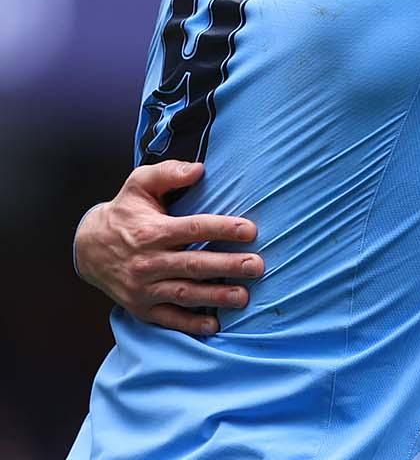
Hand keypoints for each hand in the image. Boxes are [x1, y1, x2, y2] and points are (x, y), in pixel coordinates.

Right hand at [74, 161, 262, 335]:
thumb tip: (200, 169)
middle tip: (257, 266)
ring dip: (215, 297)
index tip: (250, 230)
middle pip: (193, 265)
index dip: (222, 229)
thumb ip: (168, 173)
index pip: (192, 229)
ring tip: (244, 296)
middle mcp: (147, 262)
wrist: (87, 248)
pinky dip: (190, 324)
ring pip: (184, 293)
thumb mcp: (139, 184)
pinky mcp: (141, 307)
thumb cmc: (125, 212)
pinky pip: (168, 318)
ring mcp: (143, 288)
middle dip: (227, 266)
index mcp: (152, 231)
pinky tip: (214, 324)